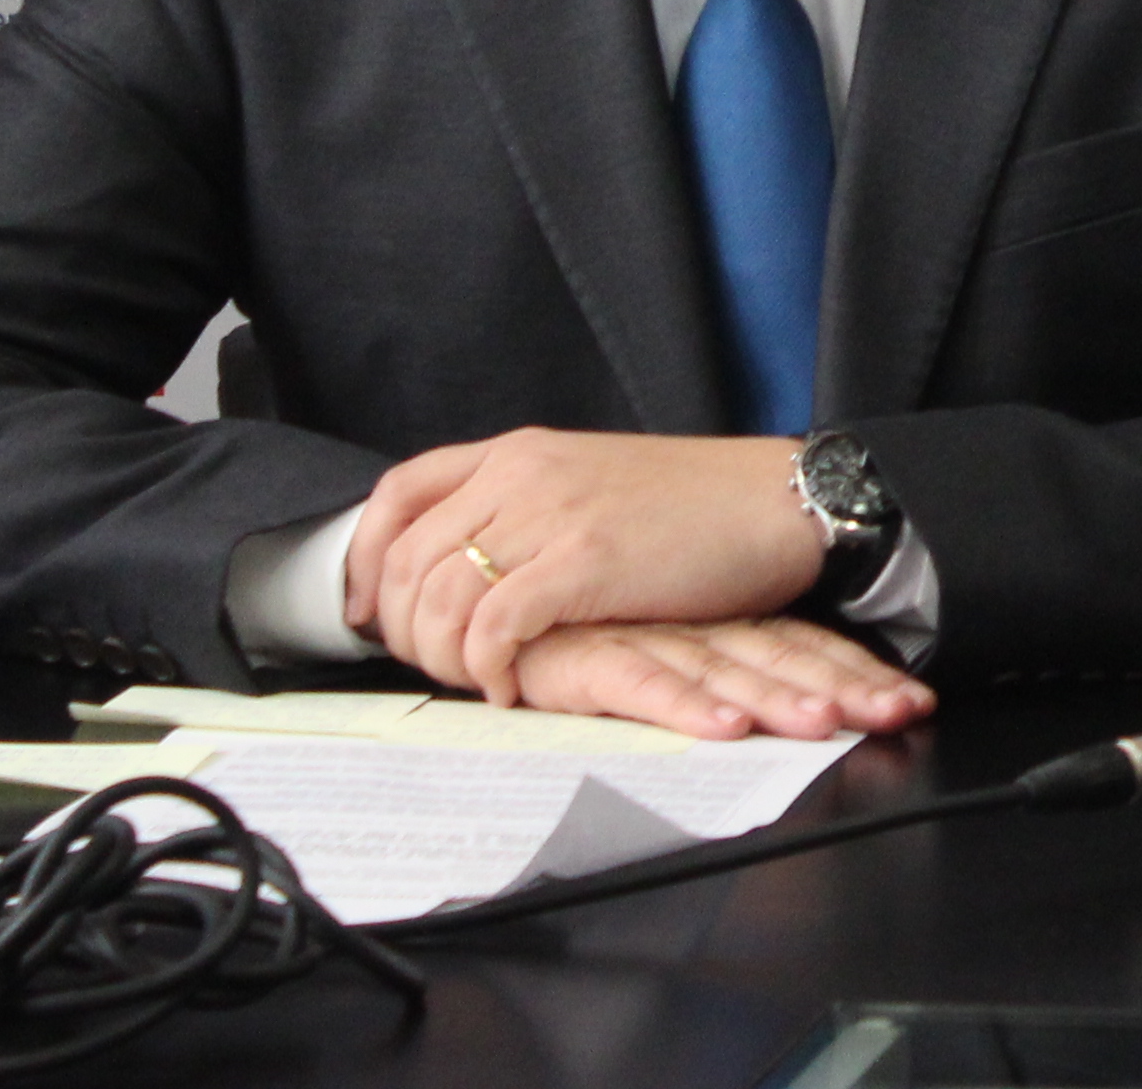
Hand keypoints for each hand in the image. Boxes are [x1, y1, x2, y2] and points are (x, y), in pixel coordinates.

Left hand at [341, 428, 829, 697]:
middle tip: (432, 667)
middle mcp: (520, 475)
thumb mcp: (591, 484)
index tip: (367, 611)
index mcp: (519, 452)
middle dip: (399, 628)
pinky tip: (510, 688)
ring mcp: (549, 516)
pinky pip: (492, 628)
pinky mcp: (582, 563)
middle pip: (403, 558)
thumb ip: (527, 509)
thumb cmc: (697, 506)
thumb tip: (470, 566)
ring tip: (477, 681)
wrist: (776, 501)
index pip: (398, 494)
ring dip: (441, 657)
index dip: (364, 559)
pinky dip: (487, 669)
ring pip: (437, 598)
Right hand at [500, 616, 933, 742]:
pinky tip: (726, 726)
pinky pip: (643, 684)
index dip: (853, 673)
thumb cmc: (573, 612)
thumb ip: (698, 662)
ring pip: (728, 671)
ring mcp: (644, 638)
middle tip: (900, 714)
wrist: (497, 575)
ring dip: (783, 700)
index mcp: (713, 619)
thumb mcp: (654, 635)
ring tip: (829, 723)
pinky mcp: (591, 655)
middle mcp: (690, 627)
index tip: (908, 702)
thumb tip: (762, 694)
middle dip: (844, 690)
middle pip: (780, 660)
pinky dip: (687, 706)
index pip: (797, 645)